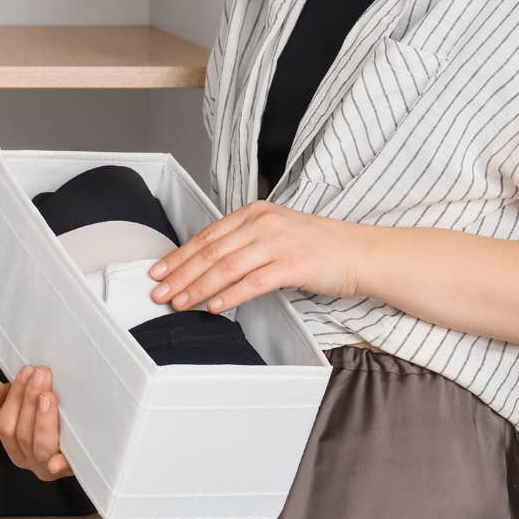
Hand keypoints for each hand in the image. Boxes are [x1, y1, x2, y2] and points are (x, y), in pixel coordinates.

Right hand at [0, 365, 72, 481]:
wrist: (91, 429)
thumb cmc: (52, 412)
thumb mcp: (26, 400)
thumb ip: (3, 394)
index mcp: (15, 444)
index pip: (5, 425)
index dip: (13, 397)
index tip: (28, 371)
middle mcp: (30, 459)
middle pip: (22, 434)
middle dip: (30, 401)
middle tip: (42, 374)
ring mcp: (51, 467)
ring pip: (40, 449)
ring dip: (42, 421)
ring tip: (49, 396)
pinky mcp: (74, 467)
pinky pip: (66, 468)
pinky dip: (59, 465)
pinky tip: (56, 463)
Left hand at [149, 200, 371, 314]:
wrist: (359, 252)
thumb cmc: (318, 246)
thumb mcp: (276, 231)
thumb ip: (244, 242)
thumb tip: (206, 266)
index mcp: (255, 212)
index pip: (207, 235)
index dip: (179, 255)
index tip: (159, 270)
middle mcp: (263, 223)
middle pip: (211, 252)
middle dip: (180, 274)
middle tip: (159, 291)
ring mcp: (278, 243)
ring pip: (226, 268)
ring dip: (198, 288)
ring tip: (179, 302)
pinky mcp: (293, 265)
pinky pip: (253, 283)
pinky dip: (230, 296)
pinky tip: (213, 306)